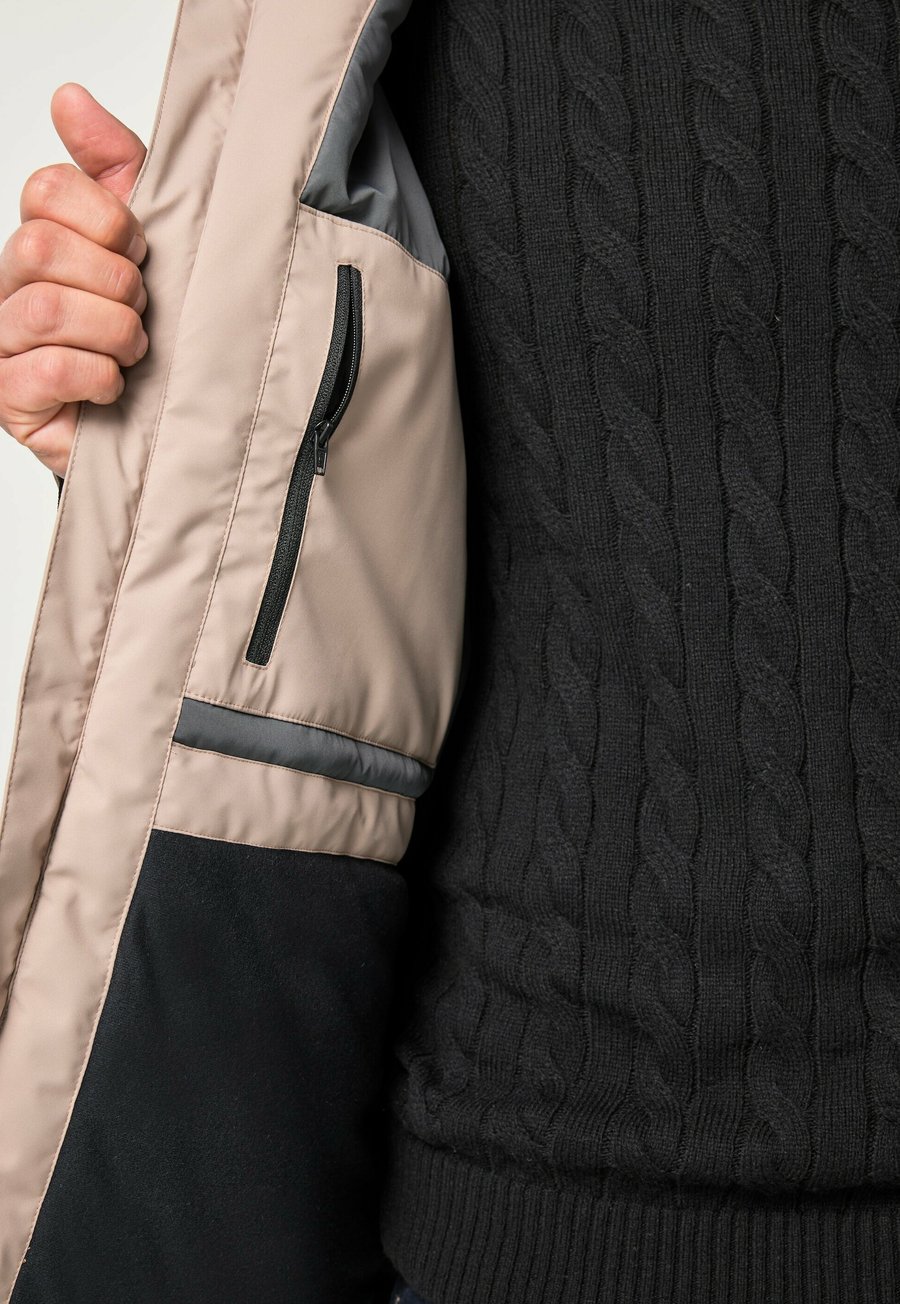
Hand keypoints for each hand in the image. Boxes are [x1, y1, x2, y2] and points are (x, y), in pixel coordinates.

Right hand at [0, 83, 147, 476]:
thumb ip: (114, 165)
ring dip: (112, 332)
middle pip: (40, 247)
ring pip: (46, 308)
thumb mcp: (148, 240)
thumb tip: (70, 96)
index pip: (46, 190)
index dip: (107, 218)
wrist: (158, 426)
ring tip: (133, 351)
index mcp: (41, 241)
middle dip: (113, 280)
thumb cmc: (146, 331)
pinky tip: (114, 386)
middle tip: (141, 308)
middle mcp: (10, 287)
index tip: (141, 251)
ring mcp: (2, 344)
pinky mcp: (11, 400)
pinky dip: (101, 376)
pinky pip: (51, 368)